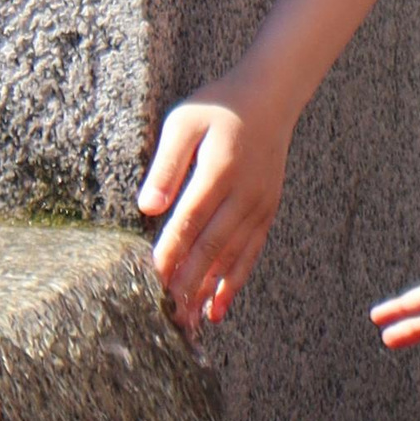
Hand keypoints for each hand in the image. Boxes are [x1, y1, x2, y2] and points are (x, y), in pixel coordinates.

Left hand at [138, 79, 291, 335]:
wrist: (272, 96)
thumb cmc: (219, 106)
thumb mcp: (185, 120)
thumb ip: (167, 163)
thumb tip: (148, 207)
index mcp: (219, 170)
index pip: (188, 222)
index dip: (169, 255)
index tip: (149, 285)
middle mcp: (244, 193)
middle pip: (211, 247)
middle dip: (187, 285)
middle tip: (166, 320)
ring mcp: (259, 204)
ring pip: (231, 257)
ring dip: (207, 292)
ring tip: (187, 325)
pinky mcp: (268, 210)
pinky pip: (250, 253)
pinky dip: (234, 282)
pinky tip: (217, 308)